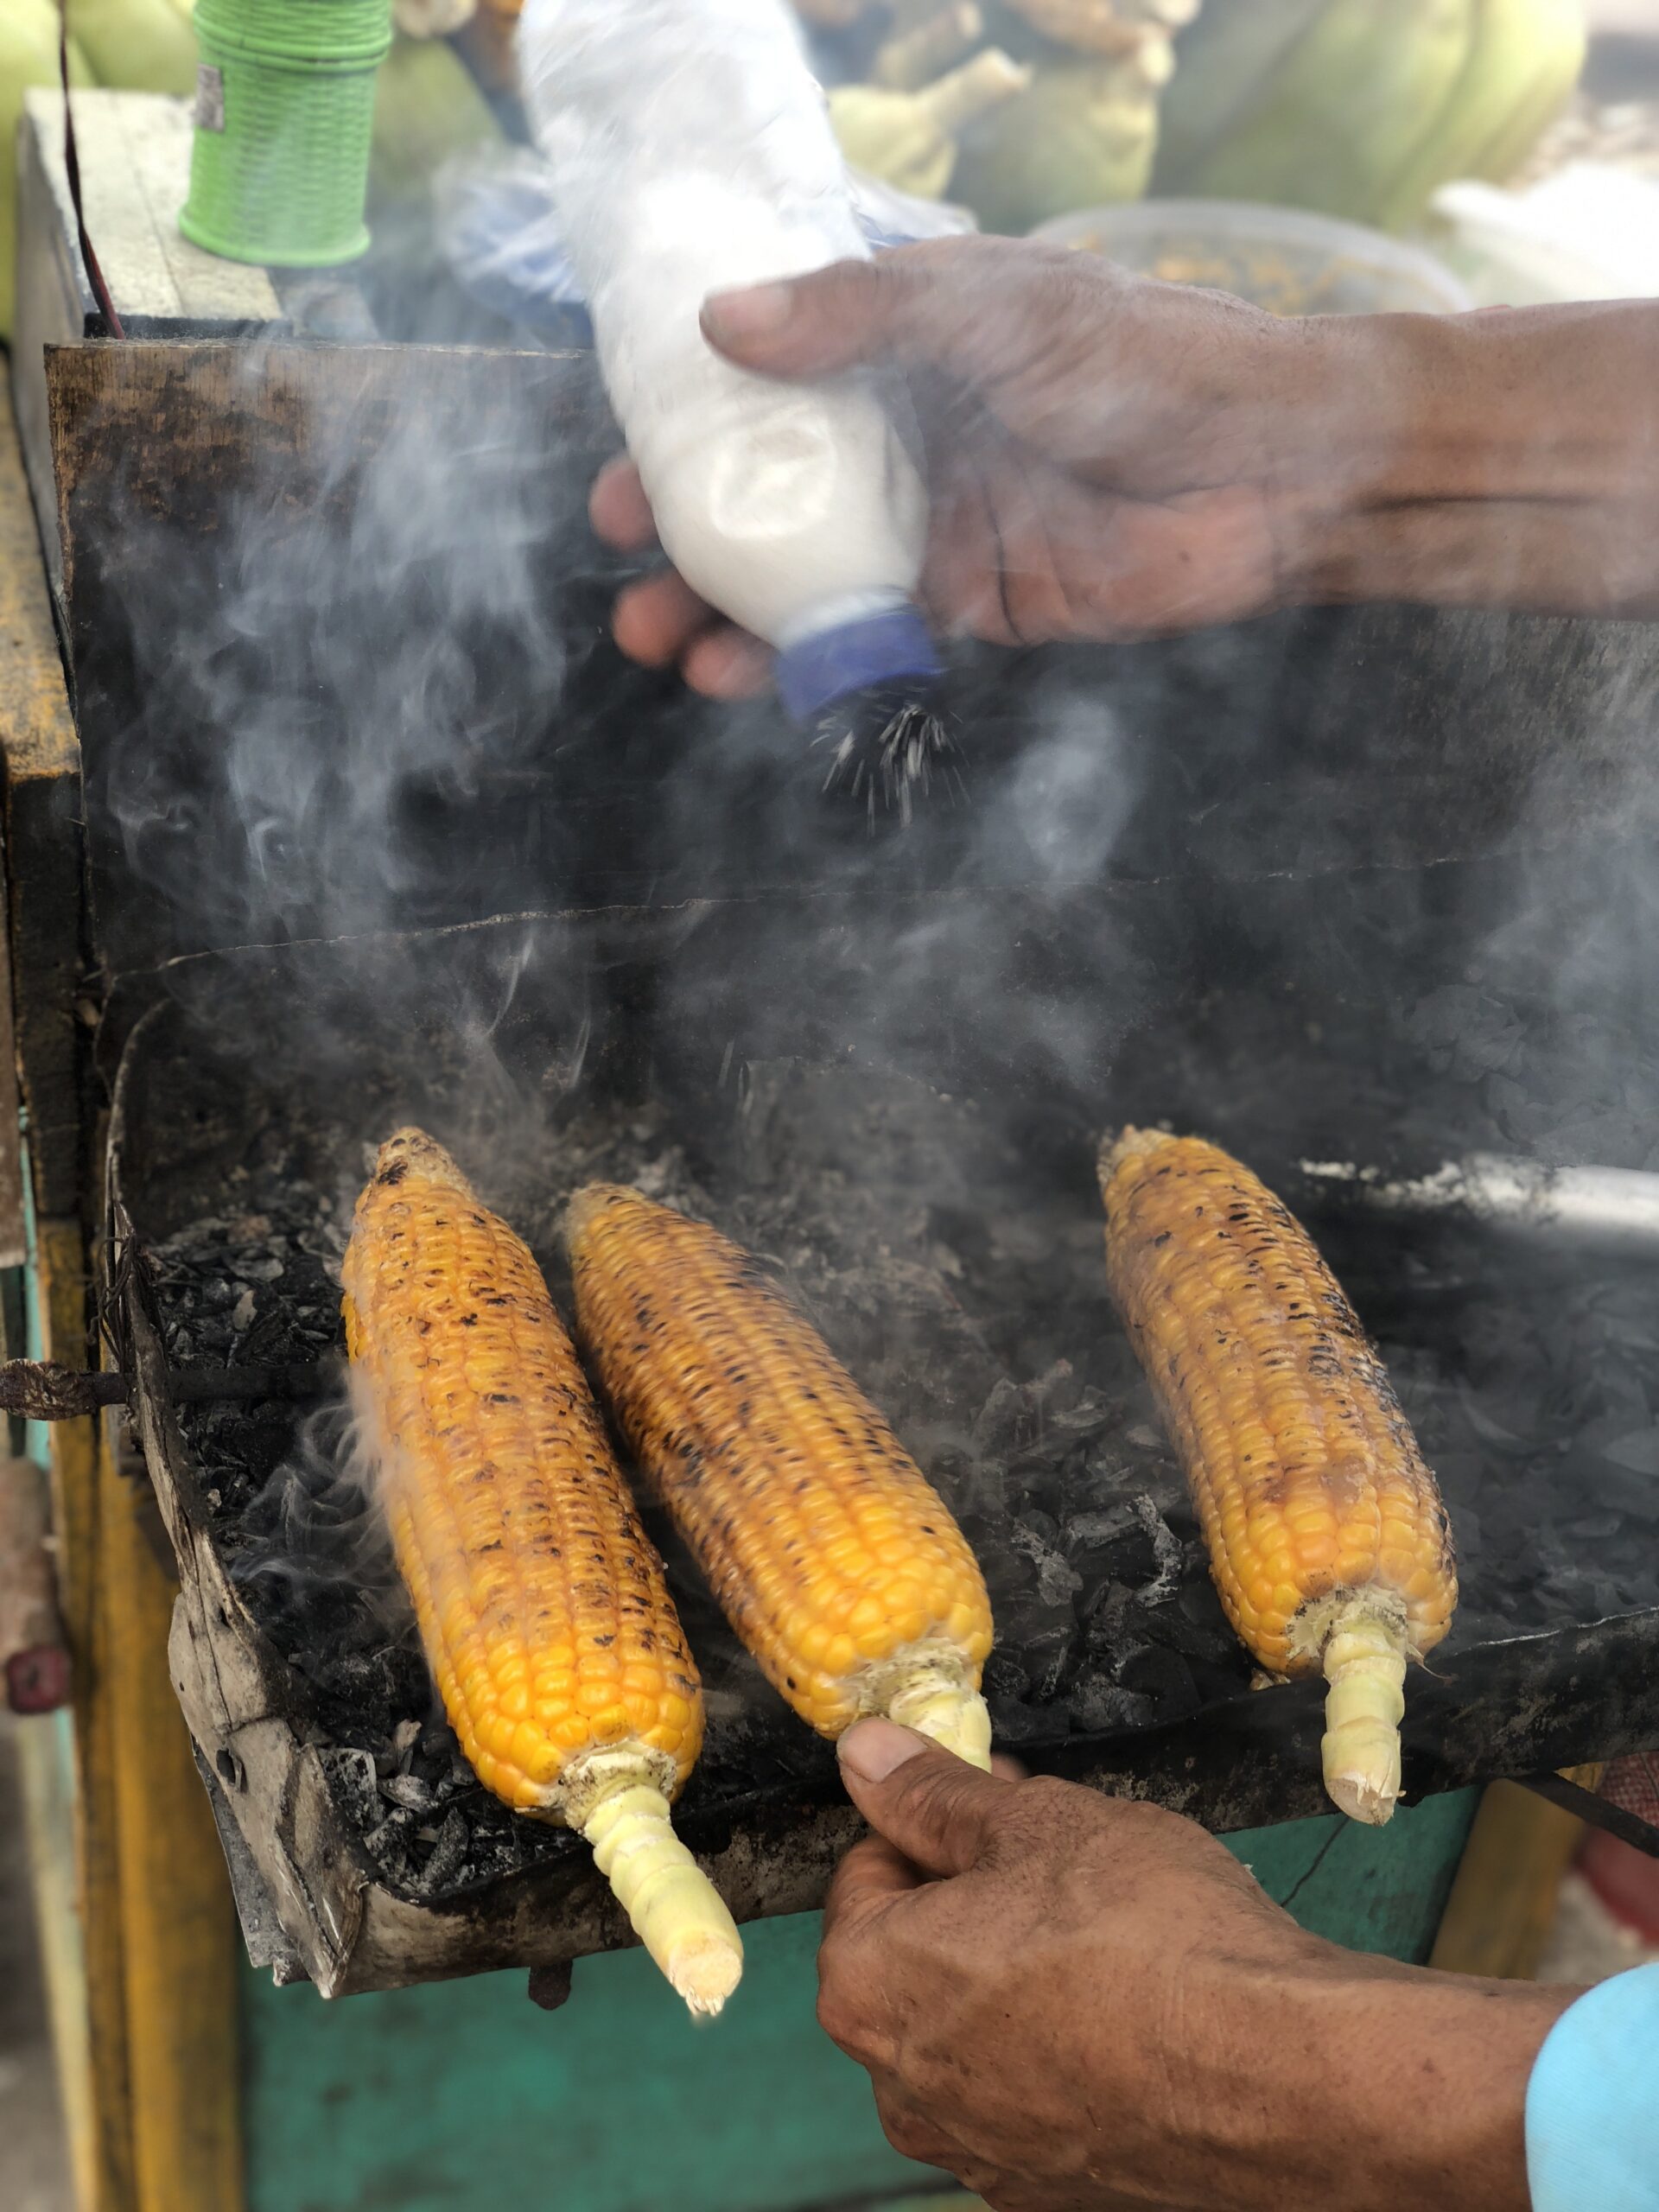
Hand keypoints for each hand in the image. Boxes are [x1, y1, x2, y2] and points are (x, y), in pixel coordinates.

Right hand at [589, 235, 1318, 697]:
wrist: (1275, 471)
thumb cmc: (1148, 360)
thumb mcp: (996, 312)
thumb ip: (862, 318)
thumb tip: (722, 323)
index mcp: (905, 346)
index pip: (773, 378)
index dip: (691, 417)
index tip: (625, 455)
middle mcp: (910, 437)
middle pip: (773, 487)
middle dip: (689, 527)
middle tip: (625, 560)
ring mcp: (937, 525)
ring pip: (807, 572)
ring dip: (728, 608)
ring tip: (658, 639)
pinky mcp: (975, 606)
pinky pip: (871, 638)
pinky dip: (805, 661)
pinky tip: (743, 677)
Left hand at [818, 1720, 1575, 2211]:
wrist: (1279, 2074)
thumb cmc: (1152, 1935)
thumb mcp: (1037, 1820)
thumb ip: (934, 1793)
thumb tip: (865, 1754)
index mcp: (870, 1982)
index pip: (868, 1873)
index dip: (940, 1824)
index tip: (1003, 1807)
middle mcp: (901, 2086)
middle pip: (915, 1958)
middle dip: (974, 1900)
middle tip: (1061, 1859)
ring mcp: (975, 2151)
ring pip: (972, 2031)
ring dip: (1015, 1978)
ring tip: (1109, 1937)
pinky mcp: (1049, 2191)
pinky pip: (1029, 2096)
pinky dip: (1061, 2053)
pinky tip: (1130, 2016)